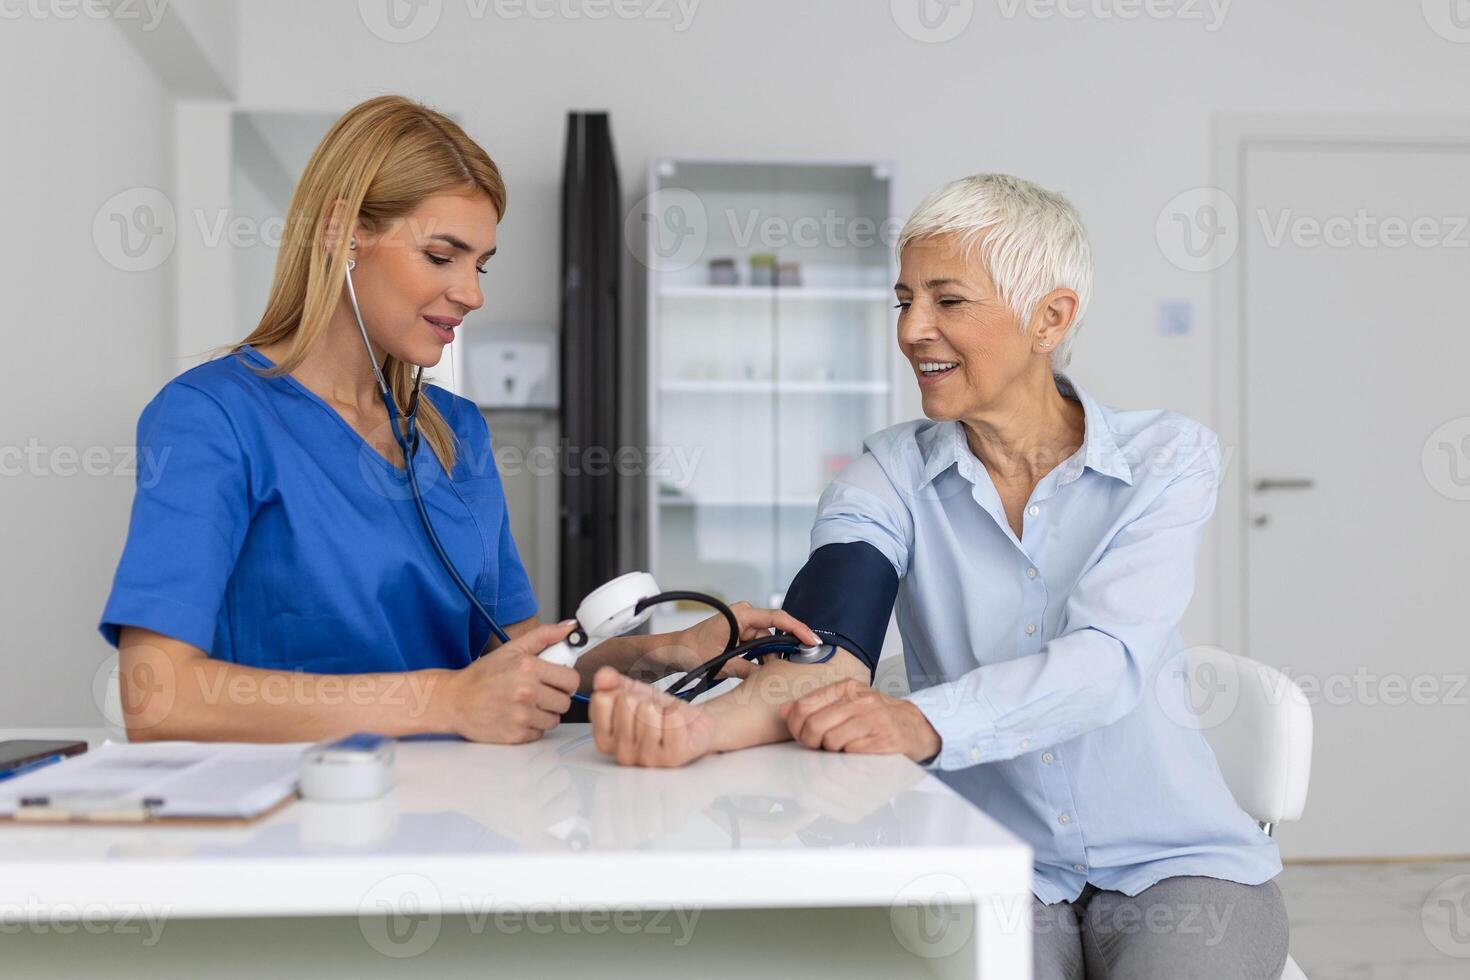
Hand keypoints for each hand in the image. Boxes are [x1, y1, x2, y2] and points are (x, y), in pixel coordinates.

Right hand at [445, 622, 582, 742]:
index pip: (571, 680)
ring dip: (544, 714)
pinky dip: (531, 727)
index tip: (556, 680)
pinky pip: (539, 733)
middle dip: (555, 697)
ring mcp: (521, 716)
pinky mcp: (515, 735)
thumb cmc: (482, 675)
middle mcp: (526, 692)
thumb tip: (569, 628)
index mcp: (528, 668)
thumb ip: (544, 636)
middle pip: (565, 702)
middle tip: (539, 692)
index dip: (565, 680)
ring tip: (527, 704)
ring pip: (554, 720)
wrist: (454, 700)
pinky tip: (517, 716)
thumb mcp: (512, 648)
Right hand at [588, 666, 719, 767]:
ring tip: (663, 718)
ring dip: (660, 708)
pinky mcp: (671, 758)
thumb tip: (602, 677)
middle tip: (651, 710)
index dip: (620, 692)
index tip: (630, 702)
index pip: (601, 700)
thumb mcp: (632, 692)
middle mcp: (622, 753)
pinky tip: (676, 723)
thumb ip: (611, 682)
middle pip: (625, 704)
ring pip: (647, 713)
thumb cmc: (660, 713)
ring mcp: (646, 759)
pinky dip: (676, 715)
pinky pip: (671, 722)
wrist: (693, 725)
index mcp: (605, 738)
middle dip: (641, 699)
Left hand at [648, 602, 821, 680]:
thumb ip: (746, 668)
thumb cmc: (690, 649)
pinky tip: (761, 671)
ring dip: (769, 659)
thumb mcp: (720, 662)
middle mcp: (744, 616)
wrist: (673, 651)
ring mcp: (743, 625)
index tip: (812, 641)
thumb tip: (768, 677)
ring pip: (767, 643)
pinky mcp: (741, 635)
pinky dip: (761, 659)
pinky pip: (758, 647)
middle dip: (782, 652)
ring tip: (768, 675)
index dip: (798, 629)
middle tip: (790, 669)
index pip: (777, 618)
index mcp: (740, 614)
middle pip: (774, 634)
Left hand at [780, 679, 941, 763]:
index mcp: (847, 688)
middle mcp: (860, 700)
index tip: (802, 734)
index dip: (795, 725)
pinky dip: (850, 758)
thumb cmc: (877, 718)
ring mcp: (874, 720)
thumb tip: (785, 712)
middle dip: (811, 741)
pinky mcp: (884, 741)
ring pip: (831, 741)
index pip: (804, 706)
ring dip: (832, 752)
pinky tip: (857, 753)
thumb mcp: (846, 704)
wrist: (917, 728)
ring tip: (843, 748)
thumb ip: (814, 706)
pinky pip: (851, 753)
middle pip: (814, 726)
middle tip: (820, 746)